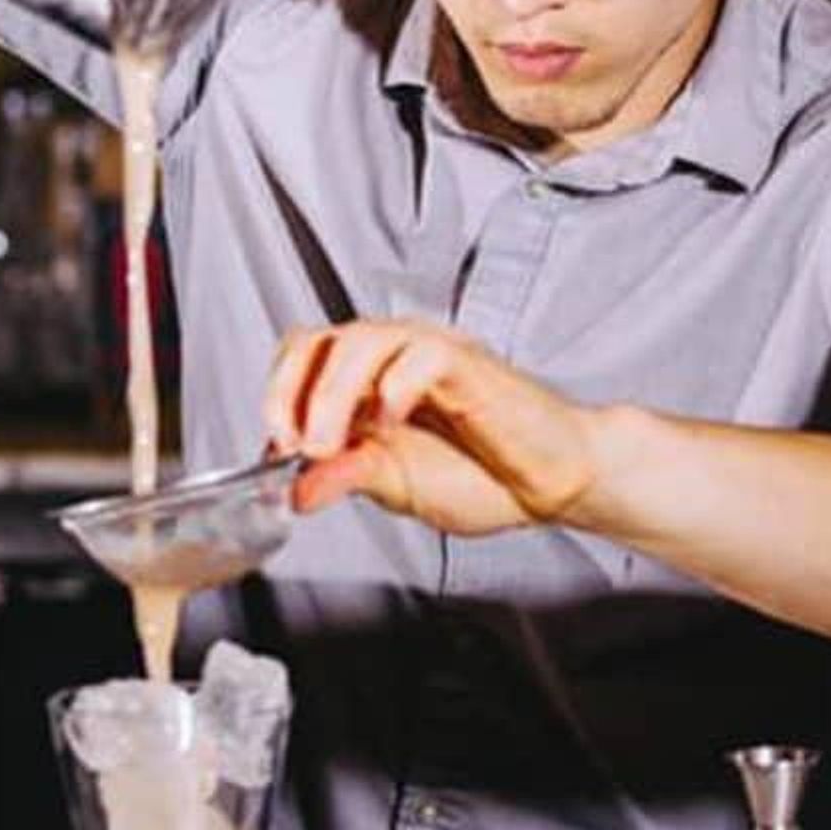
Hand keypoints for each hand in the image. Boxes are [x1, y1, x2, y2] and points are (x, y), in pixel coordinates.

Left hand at [261, 319, 601, 535]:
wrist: (554, 482)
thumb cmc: (485, 475)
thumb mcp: (396, 485)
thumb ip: (348, 477)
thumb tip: (294, 489)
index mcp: (370, 378)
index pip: (303, 355)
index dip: (277, 394)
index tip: (276, 447)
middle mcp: (395, 354)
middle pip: (321, 339)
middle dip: (293, 391)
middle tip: (294, 445)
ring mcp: (431, 352)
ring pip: (363, 340)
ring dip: (332, 395)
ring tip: (328, 445)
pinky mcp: (468, 363)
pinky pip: (422, 354)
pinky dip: (395, 386)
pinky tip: (392, 422)